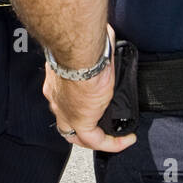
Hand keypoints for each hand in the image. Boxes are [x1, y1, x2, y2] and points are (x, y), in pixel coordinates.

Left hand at [45, 25, 135, 152]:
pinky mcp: (81, 120)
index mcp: (56, 79)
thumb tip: (108, 38)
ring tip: (112, 137)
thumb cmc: (81, 42)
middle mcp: (56, 97)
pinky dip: (112, 143)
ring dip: (94, 138)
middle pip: (65, 121)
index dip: (74, 102)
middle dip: (79, 127)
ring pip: (76, 135)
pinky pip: (96, 140)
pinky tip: (126, 139)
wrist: (79, 51)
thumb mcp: (88, 48)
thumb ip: (96, 48)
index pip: (62, 96)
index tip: (90, 98)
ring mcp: (66, 111)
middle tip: (98, 127)